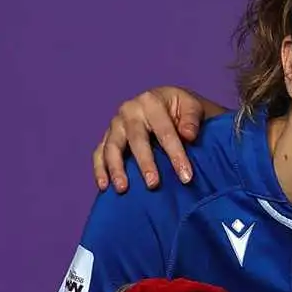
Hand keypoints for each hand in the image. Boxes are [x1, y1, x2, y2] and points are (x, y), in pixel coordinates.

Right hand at [93, 85, 219, 191]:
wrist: (166, 104)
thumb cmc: (181, 109)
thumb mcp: (192, 106)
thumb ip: (192, 119)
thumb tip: (188, 135)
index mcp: (151, 102)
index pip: (165, 131)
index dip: (176, 154)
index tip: (186, 177)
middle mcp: (130, 110)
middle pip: (136, 139)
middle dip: (145, 163)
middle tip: (153, 185)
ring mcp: (116, 124)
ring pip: (112, 146)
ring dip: (116, 168)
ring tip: (122, 189)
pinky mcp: (108, 136)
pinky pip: (99, 153)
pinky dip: (99, 169)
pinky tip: (103, 186)